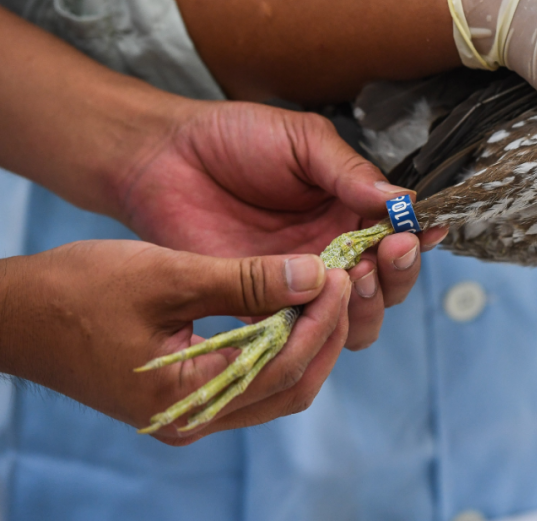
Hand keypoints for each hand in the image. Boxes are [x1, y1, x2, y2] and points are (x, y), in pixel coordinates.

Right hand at [0, 241, 349, 444]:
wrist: (17, 316)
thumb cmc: (77, 292)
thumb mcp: (168, 274)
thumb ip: (244, 280)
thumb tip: (313, 276)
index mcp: (188, 399)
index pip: (283, 366)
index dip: (320, 319)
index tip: (341, 274)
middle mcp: (196, 419)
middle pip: (291, 386)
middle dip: (326, 333)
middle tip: (346, 282)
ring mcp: (192, 413)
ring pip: (277, 387)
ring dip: (309, 341)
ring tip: (328, 292)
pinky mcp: (188, 396)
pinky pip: (254, 379)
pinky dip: (281, 346)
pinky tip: (293, 307)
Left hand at [117, 100, 446, 348]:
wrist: (162, 157)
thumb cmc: (235, 138)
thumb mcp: (303, 141)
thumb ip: (350, 173)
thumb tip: (404, 202)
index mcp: (351, 213)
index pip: (400, 240)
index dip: (415, 243)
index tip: (414, 236)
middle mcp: (333, 254)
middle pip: (387, 289)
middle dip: (395, 277)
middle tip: (382, 255)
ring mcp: (297, 286)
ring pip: (353, 322)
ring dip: (364, 306)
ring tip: (350, 277)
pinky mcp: (260, 309)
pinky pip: (297, 337)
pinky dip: (313, 329)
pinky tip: (309, 303)